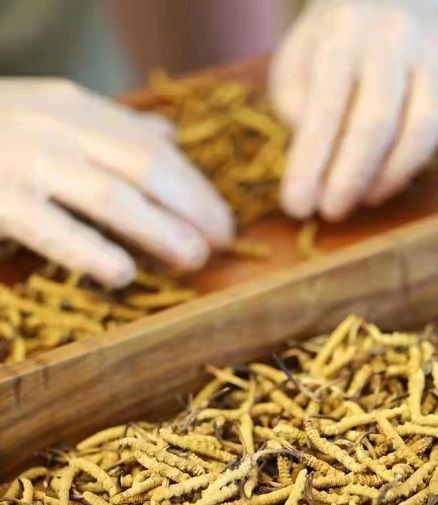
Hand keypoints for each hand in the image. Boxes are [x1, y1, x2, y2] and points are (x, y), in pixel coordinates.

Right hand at [0, 79, 233, 286]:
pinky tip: (121, 275)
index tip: (223, 221)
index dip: (196, 188)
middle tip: (221, 243)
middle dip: (191, 209)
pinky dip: (88, 251)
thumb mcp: (53, 116)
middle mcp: (57, 127)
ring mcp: (26, 161)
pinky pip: (51, 227)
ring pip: (110, 197)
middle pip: (145, 169)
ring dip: (158, 231)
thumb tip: (169, 134)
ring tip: (191, 259)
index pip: (154, 148)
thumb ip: (111, 129)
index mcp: (76, 107)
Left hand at [270, 0, 437, 220]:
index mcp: (342, 35)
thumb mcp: (300, 58)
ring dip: (395, 174)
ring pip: (424, 124)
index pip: (324, 109)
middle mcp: (393, 35)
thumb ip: (295, 102)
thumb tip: (310, 157)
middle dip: (350, 178)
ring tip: (368, 198)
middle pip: (375, 123)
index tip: (296, 207)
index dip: (309, 165)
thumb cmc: (340, 41)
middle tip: (332, 212)